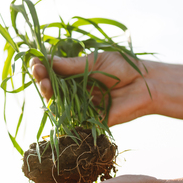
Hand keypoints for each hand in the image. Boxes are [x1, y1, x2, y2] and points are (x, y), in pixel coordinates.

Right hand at [31, 55, 182, 129]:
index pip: (54, 73)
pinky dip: (61, 114)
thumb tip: (47, 61)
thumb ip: (72, 65)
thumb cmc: (125, 68)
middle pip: (52, 89)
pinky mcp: (90, 121)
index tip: (34, 61)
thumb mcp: (95, 62)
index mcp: (77, 76)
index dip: (43, 68)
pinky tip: (53, 104)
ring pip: (58, 104)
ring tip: (44, 83)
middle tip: (37, 71)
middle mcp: (77, 92)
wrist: (148, 84)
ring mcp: (82, 107)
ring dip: (48, 94)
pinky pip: (72, 120)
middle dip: (42, 80)